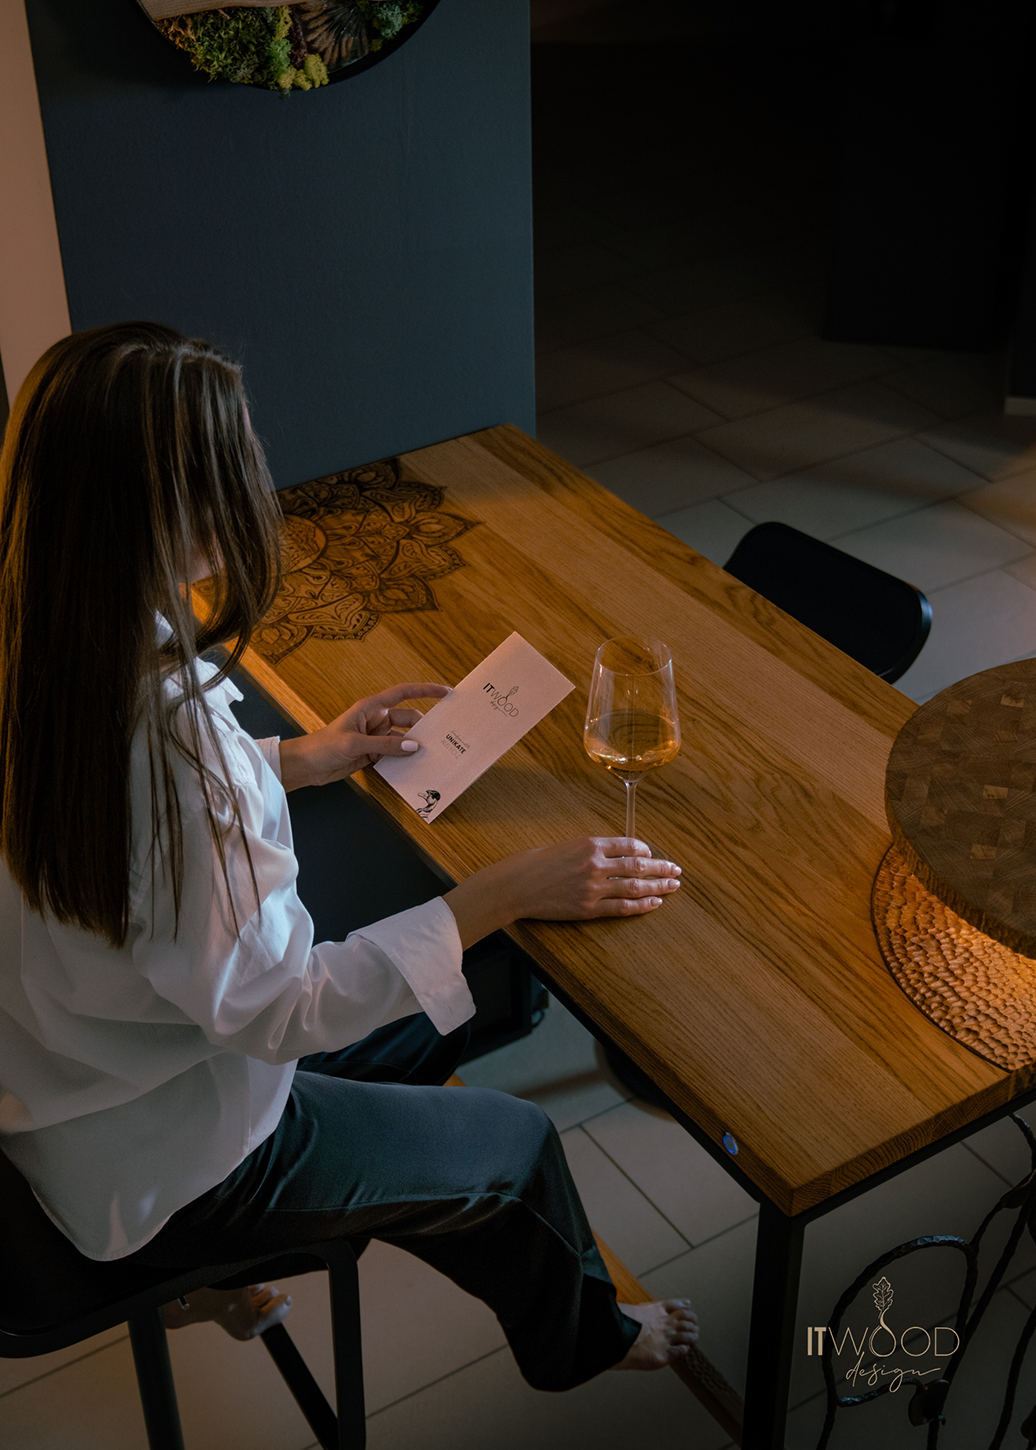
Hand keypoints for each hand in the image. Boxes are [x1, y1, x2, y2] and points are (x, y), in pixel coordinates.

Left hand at [277, 682, 450, 790]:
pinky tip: (414, 767)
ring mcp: (376, 737)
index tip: (446, 692)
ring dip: (413, 747)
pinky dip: (404, 759)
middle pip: (408, 720)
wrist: (307, 765)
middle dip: (423, 728)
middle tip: (441, 738)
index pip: (404, 693)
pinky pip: (395, 754)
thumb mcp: (355, 744)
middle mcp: (376, 720)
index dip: (426, 690)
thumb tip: (413, 746)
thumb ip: (385, 745)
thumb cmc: (324, 746)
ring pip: (403, 739)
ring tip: (431, 756)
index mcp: (371, 707)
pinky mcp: (374, 753)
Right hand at [443, 838, 681, 948]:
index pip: (628, 845)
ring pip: (635, 887)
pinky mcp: (589, 908)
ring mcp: (594, 888)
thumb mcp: (565, 847)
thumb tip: (612, 856)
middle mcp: (596, 864)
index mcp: (590, 844)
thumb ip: (590, 851)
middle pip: (638, 866)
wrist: (516, 885)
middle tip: (676, 870)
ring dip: (658, 887)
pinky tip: (655, 904)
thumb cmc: (535, 864)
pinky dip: (641, 905)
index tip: (653, 855)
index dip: (645, 851)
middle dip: (661, 868)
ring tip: (673, 886)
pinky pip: (622, 907)